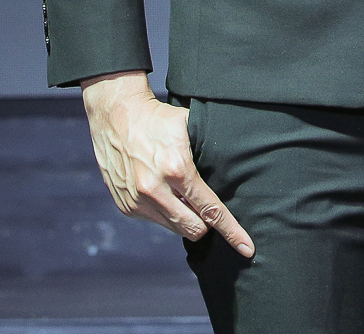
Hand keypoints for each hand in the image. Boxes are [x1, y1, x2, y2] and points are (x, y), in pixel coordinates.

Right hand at [80, 70, 253, 256]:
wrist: (117, 115)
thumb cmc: (159, 119)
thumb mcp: (190, 127)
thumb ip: (209, 153)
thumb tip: (234, 174)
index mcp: (177, 169)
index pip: (211, 210)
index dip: (232, 231)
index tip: (247, 248)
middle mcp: (155, 189)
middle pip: (194, 229)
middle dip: (205, 224)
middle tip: (206, 207)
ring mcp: (138, 200)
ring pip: (175, 228)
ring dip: (184, 218)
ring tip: (182, 194)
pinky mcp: (126, 206)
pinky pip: (156, 221)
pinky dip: (165, 212)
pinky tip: (163, 191)